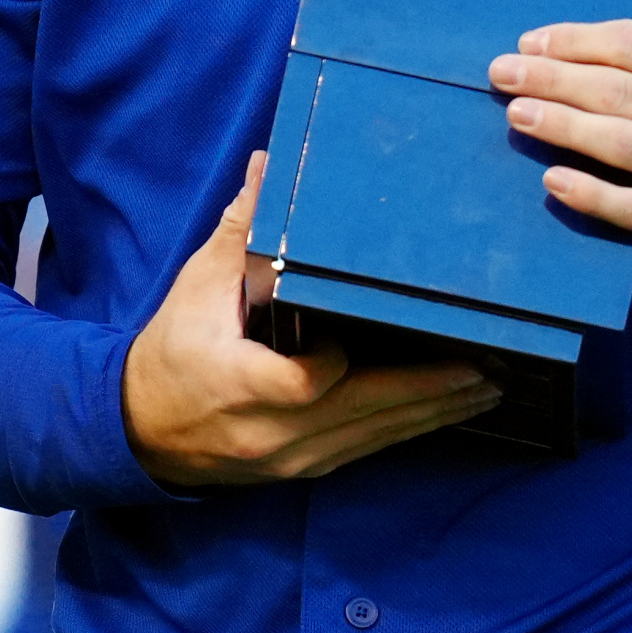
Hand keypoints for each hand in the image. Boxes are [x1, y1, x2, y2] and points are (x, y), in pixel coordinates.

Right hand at [122, 152, 505, 485]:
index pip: (308, 382)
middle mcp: (273, 433)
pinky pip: (368, 449)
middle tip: (488, 368)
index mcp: (240, 385)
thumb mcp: (197, 285)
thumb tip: (269, 163)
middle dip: (429, 391)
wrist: (143, 431)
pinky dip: (409, 428)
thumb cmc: (173, 350)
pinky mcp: (306, 469)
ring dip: (434, 414)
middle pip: (362, 414)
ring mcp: (293, 458)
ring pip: (375, 437)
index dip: (339, 364)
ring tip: (488, 388)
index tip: (365, 334)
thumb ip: (240, 230)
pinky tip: (448, 411)